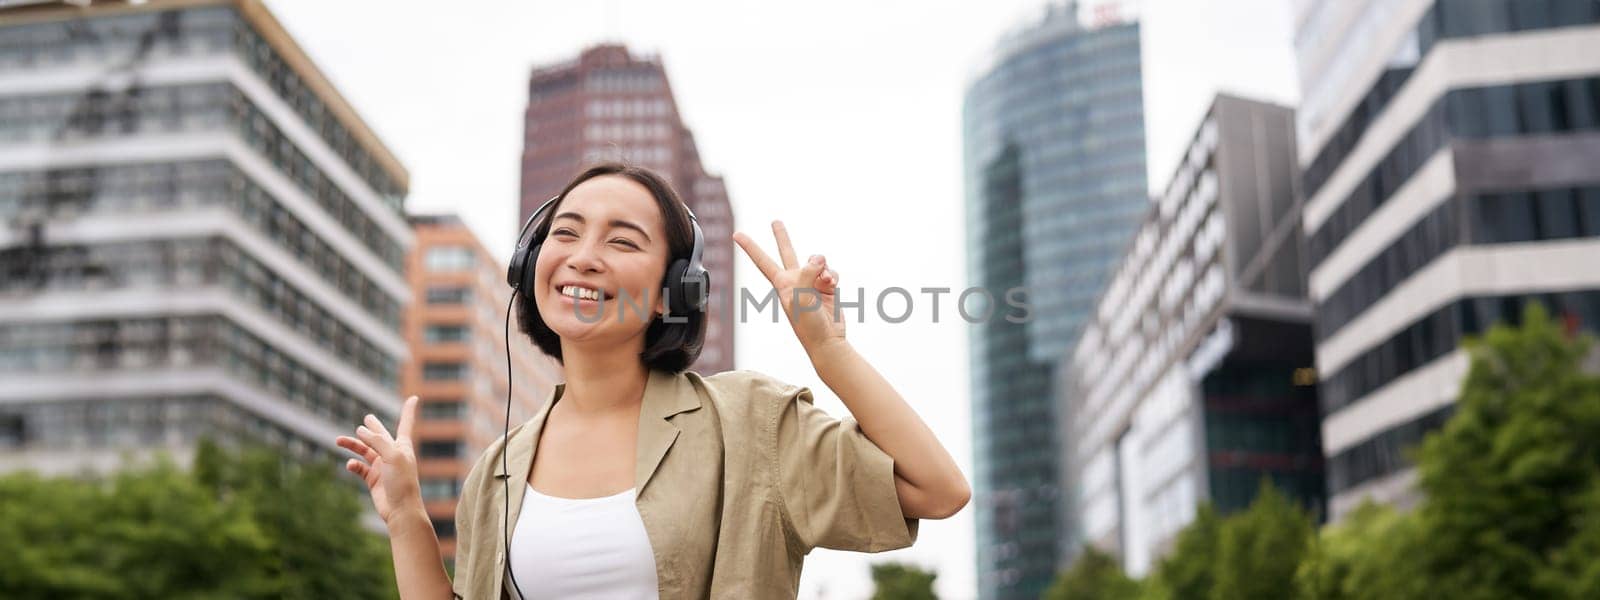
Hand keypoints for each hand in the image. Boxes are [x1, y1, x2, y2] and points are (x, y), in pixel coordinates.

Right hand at [336, 396, 423, 524]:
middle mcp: (392, 454)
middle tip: (367, 418)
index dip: (408, 410)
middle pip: (380, 436)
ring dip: (353, 445)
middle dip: (373, 427)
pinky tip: (350, 464)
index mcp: (402, 446)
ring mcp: (382, 467)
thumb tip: (360, 429)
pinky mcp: (373, 479)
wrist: (400, 510)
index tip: (414, 398)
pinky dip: (354, 464)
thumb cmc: (402, 482)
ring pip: (365, 451)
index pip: (405, 424)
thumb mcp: (392, 456)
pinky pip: (360, 468)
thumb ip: (377, 441)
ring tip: (339, 440)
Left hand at [733, 220, 844, 352]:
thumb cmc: (808, 324)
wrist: (827, 340)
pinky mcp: (826, 287)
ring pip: (818, 262)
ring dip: (823, 268)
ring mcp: (811, 283)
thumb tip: (818, 258)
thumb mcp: (801, 297)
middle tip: (775, 222)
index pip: (762, 260)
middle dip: (782, 237)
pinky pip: (831, 271)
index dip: (750, 246)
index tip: (736, 234)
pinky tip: (832, 284)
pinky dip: (833, 276)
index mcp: (782, 284)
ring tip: (825, 282)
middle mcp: (795, 280)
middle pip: (787, 252)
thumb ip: (806, 273)